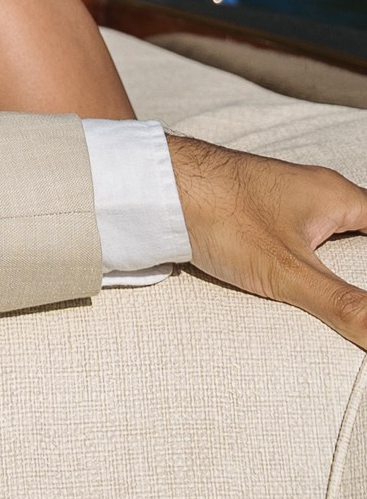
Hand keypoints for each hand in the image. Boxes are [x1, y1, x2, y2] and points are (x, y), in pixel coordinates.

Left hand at [170, 134, 366, 347]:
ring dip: (348, 271)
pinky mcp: (260, 216)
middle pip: (365, 234)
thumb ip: (345, 307)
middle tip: (359, 311)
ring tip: (350, 308)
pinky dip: (319, 268)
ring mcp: (287, 202)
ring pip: (337, 239)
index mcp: (338, 197)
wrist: (153, 187)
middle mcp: (318, 193)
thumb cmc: (221, 216)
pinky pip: (307, 242)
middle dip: (363, 270)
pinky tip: (313, 293)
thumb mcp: (288, 272)